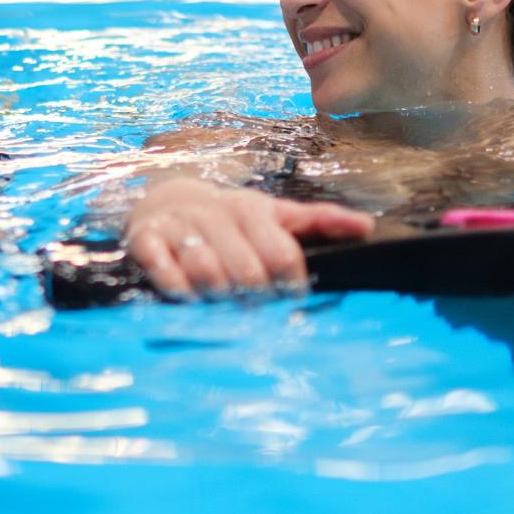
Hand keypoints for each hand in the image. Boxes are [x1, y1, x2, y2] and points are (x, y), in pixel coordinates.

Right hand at [123, 178, 374, 299]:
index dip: (291, 285)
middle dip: (256, 298)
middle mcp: (215, 215)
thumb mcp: (273, 214)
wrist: (165, 201)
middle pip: (246, 270)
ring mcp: (178, 227)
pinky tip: (188, 300)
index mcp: (251, 209)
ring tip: (224, 308)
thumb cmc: (230, 219)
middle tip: (256, 313)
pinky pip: (161, 266)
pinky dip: (176, 287)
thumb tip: (368, 227)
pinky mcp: (145, 239)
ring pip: (206, 270)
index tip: (291, 301)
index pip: (282, 254)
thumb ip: (320, 221)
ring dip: (218, 297)